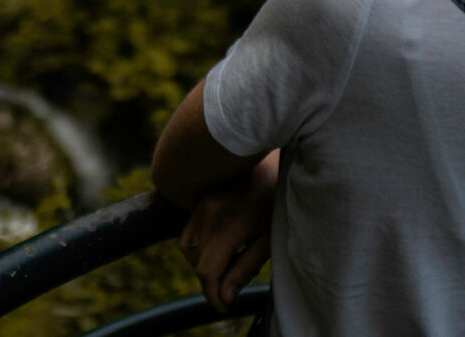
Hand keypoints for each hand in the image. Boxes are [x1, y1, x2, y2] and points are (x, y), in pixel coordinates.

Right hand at [179, 149, 278, 313]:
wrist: (272, 158)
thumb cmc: (276, 199)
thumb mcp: (268, 238)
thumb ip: (244, 268)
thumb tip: (223, 296)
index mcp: (229, 225)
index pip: (207, 272)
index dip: (212, 295)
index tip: (224, 307)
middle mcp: (208, 212)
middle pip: (198, 263)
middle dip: (215, 279)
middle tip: (240, 276)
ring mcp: (200, 203)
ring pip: (190, 250)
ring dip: (205, 262)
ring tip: (233, 256)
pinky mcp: (198, 199)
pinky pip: (188, 234)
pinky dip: (198, 246)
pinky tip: (220, 243)